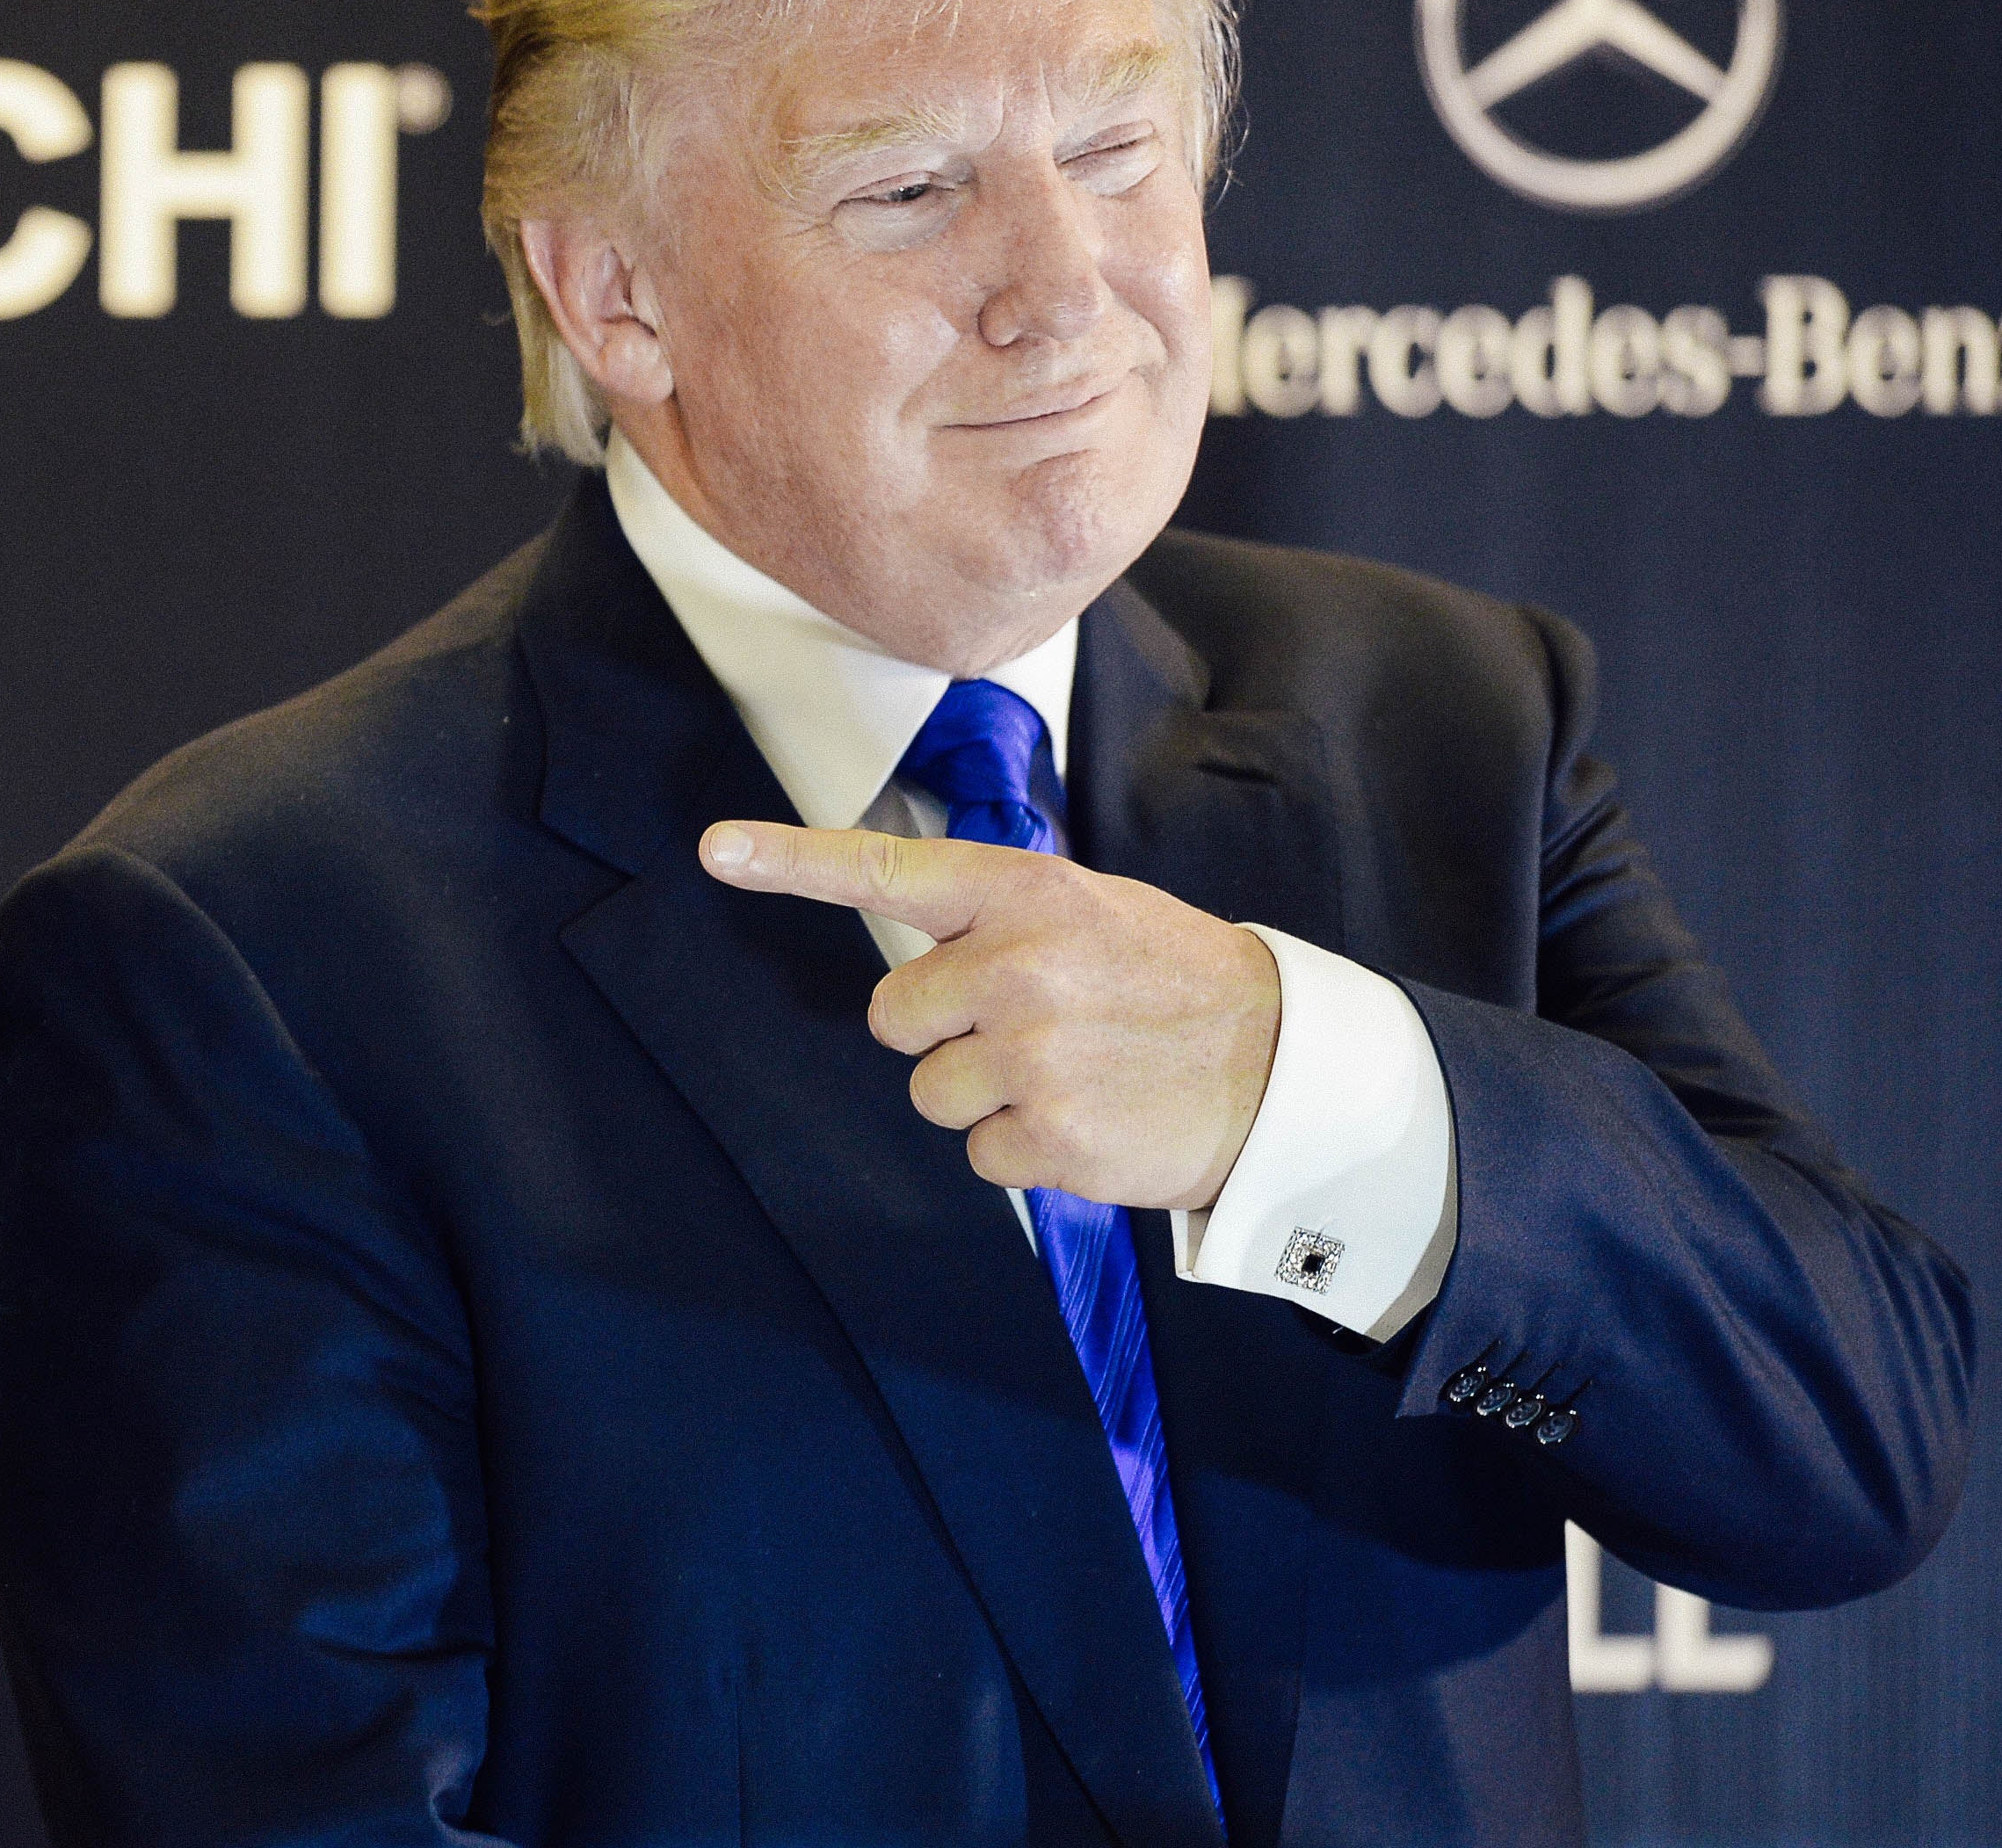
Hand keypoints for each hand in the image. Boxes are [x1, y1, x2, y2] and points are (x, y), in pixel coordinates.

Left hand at [701, 820, 1279, 1209]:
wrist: (1284, 1069)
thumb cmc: (1170, 985)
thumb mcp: (1090, 913)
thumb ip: (996, 919)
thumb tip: (911, 950)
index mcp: (1024, 895)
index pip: (884, 871)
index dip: (789, 861)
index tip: (716, 849)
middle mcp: (1017, 964)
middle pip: (891, 1013)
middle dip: (943, 1031)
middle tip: (1032, 1029)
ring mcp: (1031, 1052)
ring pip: (929, 1090)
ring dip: (985, 1095)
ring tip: (1071, 1074)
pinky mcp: (1048, 1135)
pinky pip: (979, 1152)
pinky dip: (1024, 1149)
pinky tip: (1088, 1120)